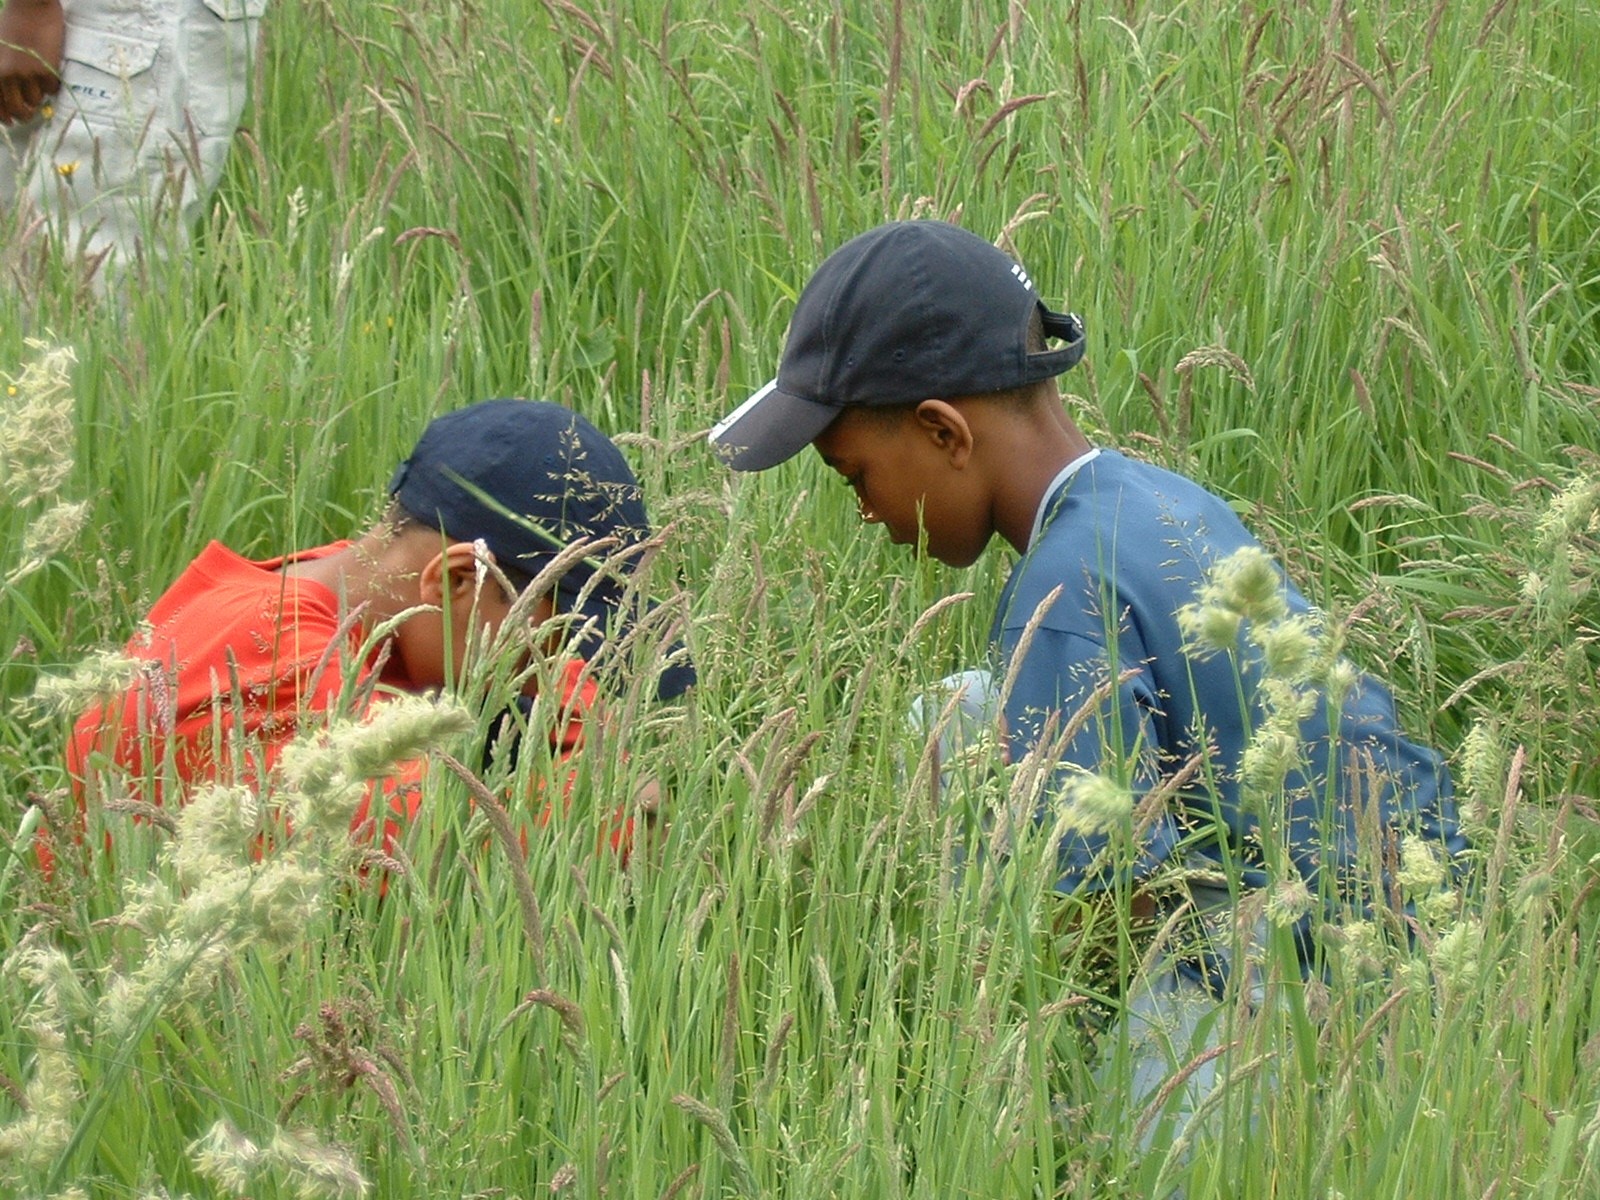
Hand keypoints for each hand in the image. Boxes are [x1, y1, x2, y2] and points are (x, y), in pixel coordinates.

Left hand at [0, 0, 64, 125]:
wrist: (31, 7)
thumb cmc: (12, 25)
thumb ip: (1, 72)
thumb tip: (10, 96)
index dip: (4, 116)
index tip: (9, 122)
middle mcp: (9, 76)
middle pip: (19, 109)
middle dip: (24, 115)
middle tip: (29, 113)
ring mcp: (29, 74)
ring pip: (36, 100)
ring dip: (38, 95)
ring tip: (39, 82)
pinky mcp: (48, 71)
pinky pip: (52, 90)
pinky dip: (51, 85)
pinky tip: (49, 73)